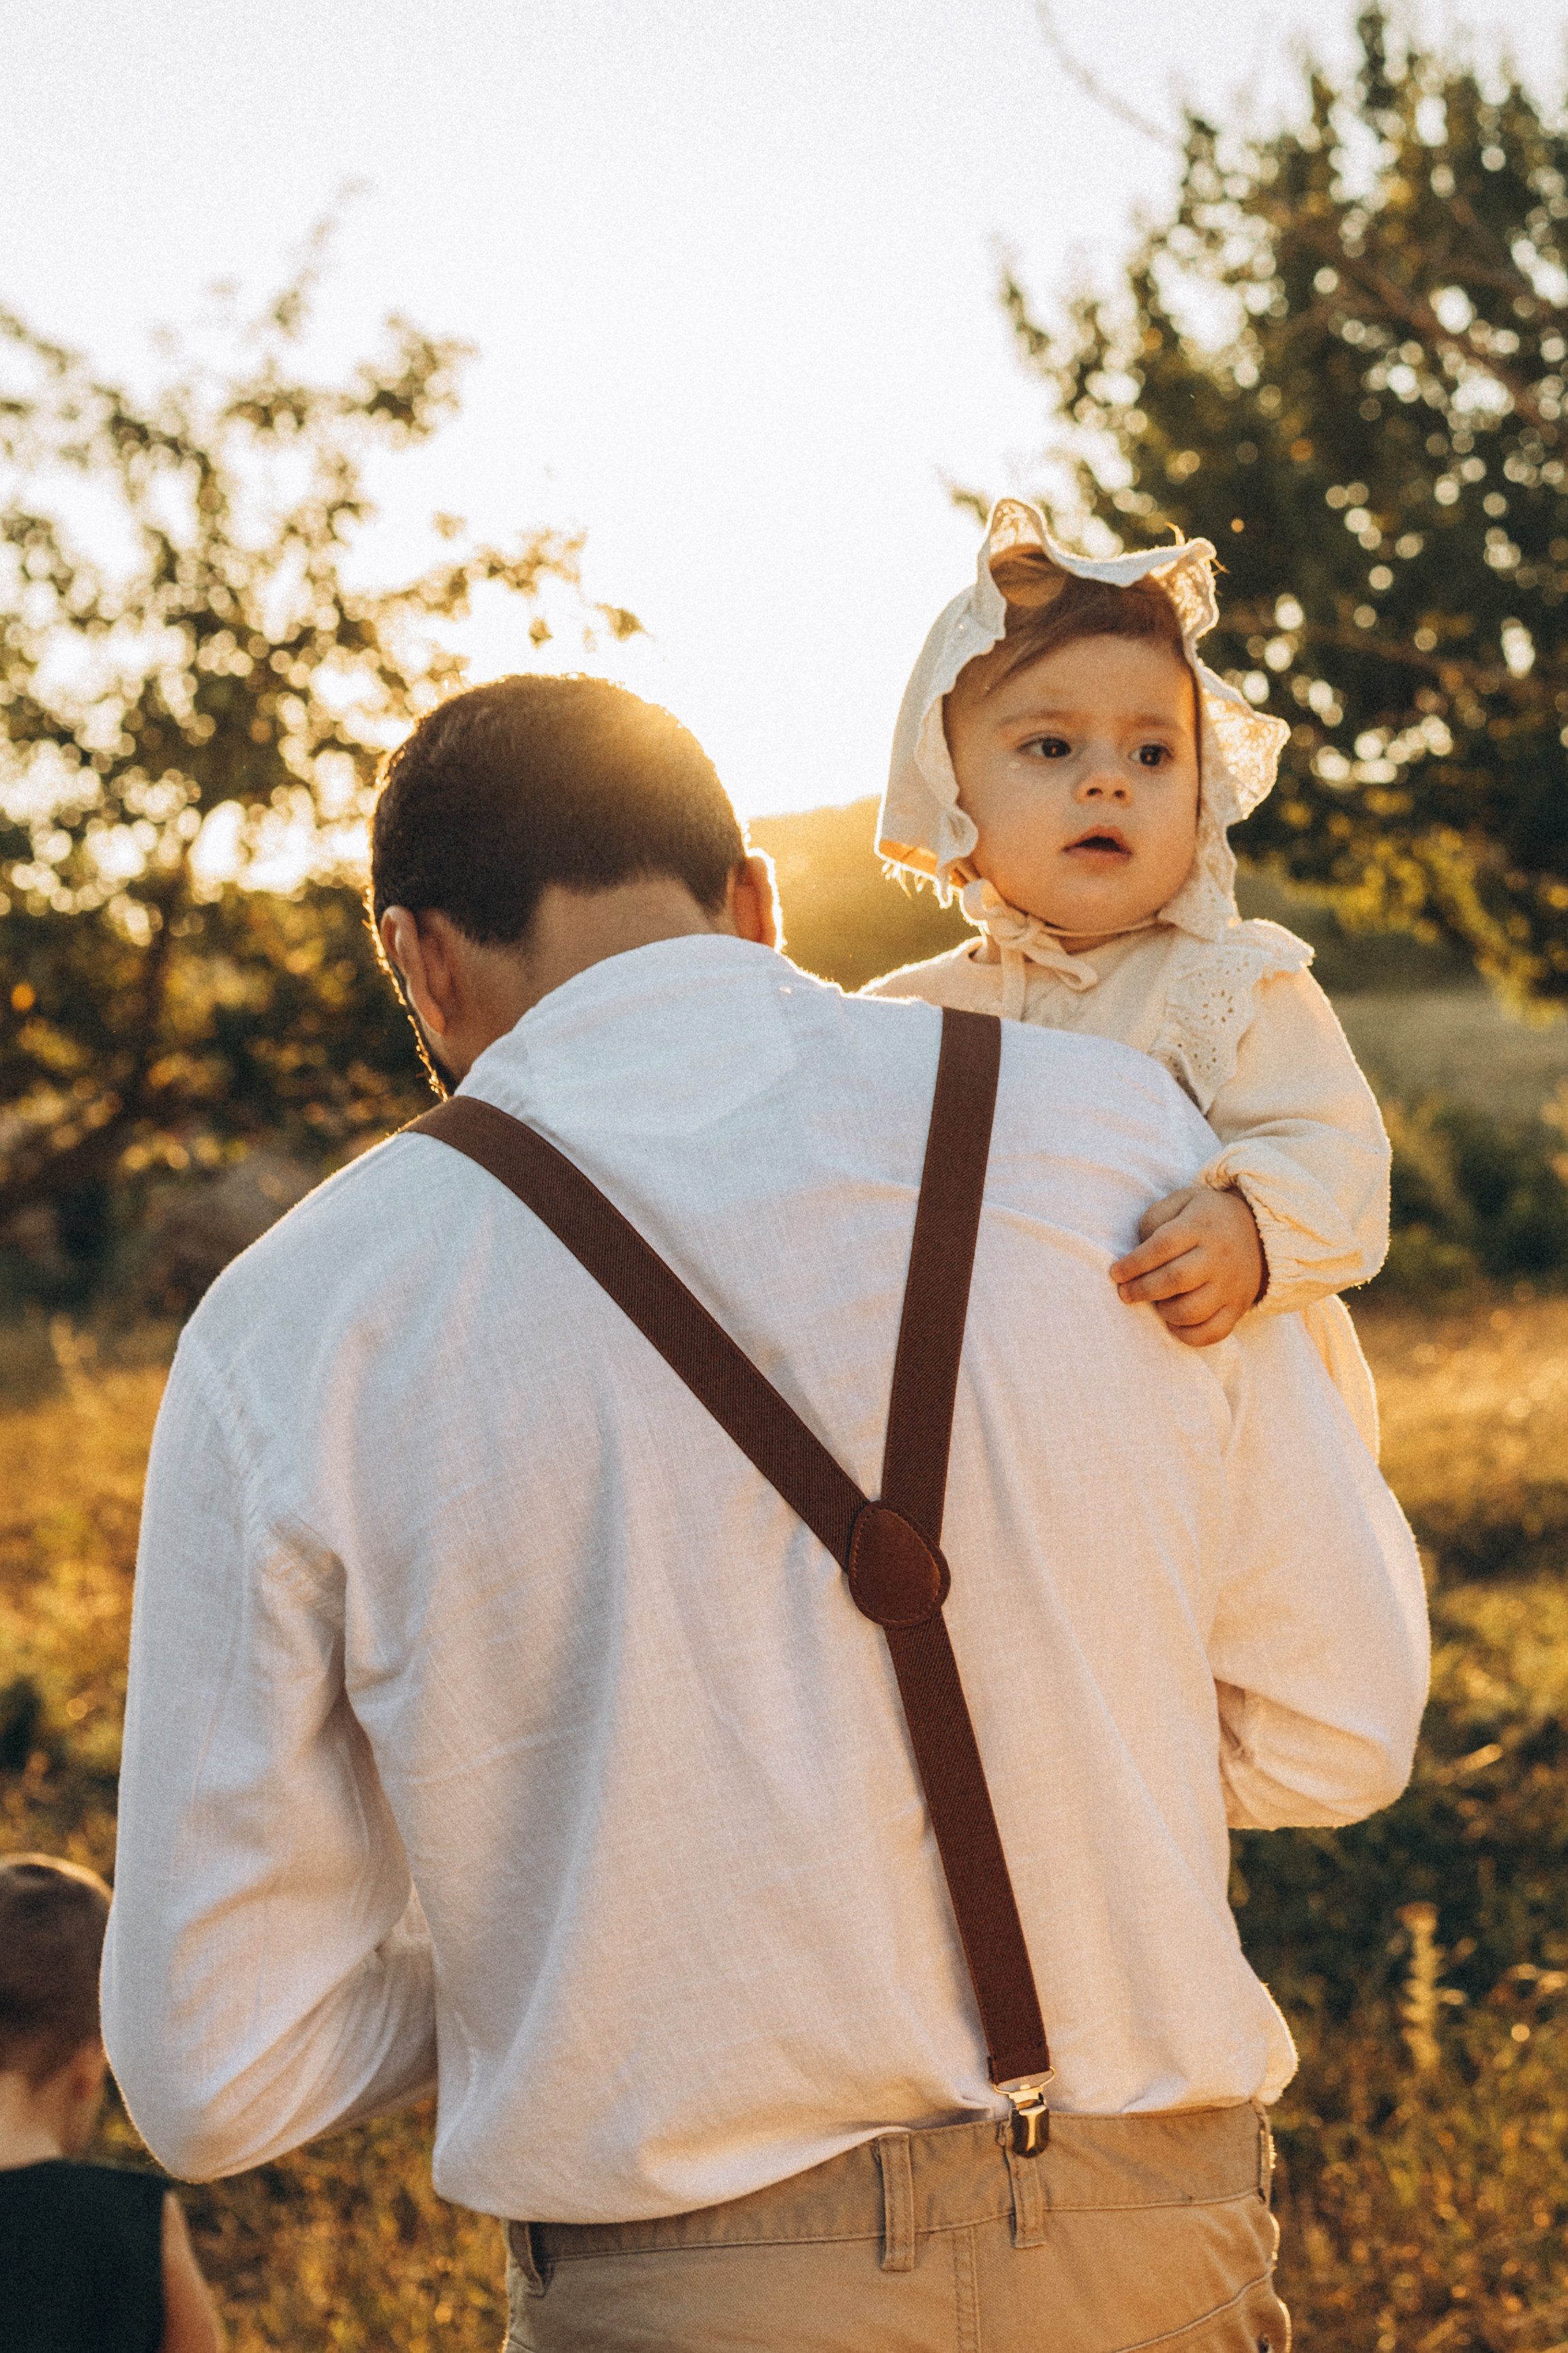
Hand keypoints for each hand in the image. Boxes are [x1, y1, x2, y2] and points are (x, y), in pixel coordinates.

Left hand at [1108, 1184, 1264, 1346]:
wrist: (1259, 1231)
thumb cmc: (1206, 1218)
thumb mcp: (1181, 1202)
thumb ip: (1155, 1220)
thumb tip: (1137, 1253)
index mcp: (1202, 1226)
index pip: (1163, 1246)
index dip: (1134, 1263)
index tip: (1115, 1273)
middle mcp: (1219, 1256)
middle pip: (1176, 1279)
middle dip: (1142, 1290)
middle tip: (1125, 1293)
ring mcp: (1231, 1285)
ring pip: (1192, 1310)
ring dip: (1165, 1312)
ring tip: (1156, 1302)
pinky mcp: (1238, 1307)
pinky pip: (1213, 1332)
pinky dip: (1187, 1335)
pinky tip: (1174, 1322)